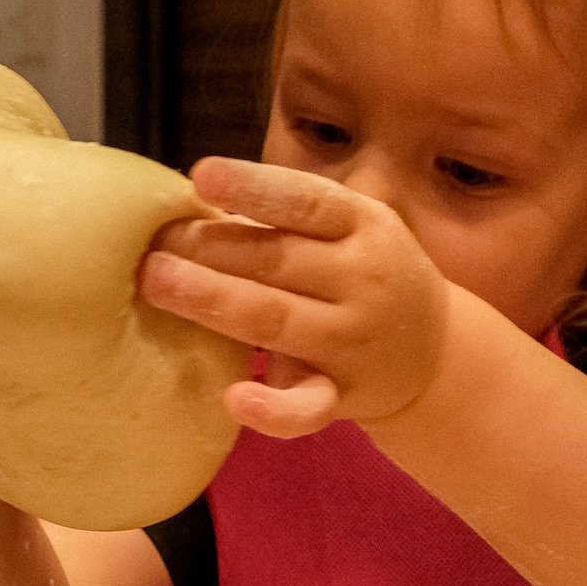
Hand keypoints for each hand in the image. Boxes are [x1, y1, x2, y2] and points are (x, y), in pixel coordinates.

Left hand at [139, 156, 448, 436]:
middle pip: (275, 260)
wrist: (436, 353)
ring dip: (211, 301)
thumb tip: (189, 201)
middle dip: (208, 248)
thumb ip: (287, 218)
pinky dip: (271, 409)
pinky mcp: (343, 396)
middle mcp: (364, 280)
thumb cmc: (366, 273)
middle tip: (150, 242)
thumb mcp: (351, 229)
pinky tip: (234, 397)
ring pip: (274, 320)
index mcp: (364, 225)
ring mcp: (354, 341)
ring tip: (156, 282)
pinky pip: (306, 408)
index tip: (200, 176)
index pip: (306, 202)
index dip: (253, 188)